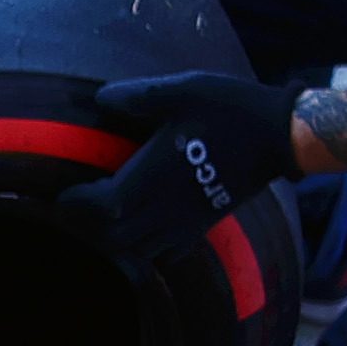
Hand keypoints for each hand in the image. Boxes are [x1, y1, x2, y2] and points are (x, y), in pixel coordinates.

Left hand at [56, 74, 303, 264]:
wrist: (280, 135)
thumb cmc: (231, 109)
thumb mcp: (185, 90)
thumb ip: (141, 96)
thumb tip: (102, 98)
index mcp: (154, 177)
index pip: (103, 206)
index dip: (78, 204)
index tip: (66, 195)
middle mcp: (166, 207)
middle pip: (114, 233)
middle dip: (93, 223)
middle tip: (85, 206)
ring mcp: (186, 221)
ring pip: (137, 248)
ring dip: (118, 237)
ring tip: (111, 217)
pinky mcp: (203, 226)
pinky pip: (166, 254)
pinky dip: (146, 249)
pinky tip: (144, 230)